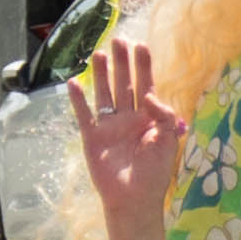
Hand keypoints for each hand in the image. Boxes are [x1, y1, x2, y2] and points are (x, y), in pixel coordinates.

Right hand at [68, 40, 190, 237]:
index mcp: (149, 117)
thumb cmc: (154, 173)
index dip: (143, 65)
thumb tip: (149, 94)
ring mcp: (109, 126)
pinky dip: (78, 100)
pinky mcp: (93, 137)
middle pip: (124, 83)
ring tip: (98, 53)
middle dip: (122, 62)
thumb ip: (163, 115)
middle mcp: (128, 117)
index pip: (146, 84)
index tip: (140, 45)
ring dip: (101, 74)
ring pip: (104, 93)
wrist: (133, 199)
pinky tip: (73, 83)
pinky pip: (84, 114)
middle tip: (118, 40)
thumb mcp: (167, 141)